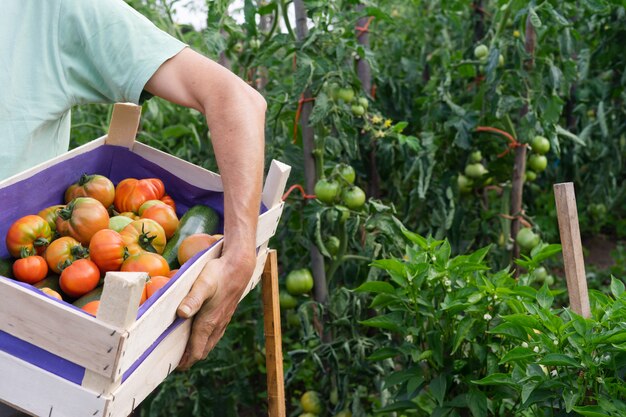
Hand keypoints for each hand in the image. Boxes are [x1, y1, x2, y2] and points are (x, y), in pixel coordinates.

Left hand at [175, 253, 254, 369]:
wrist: (239, 266)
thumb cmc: (219, 273)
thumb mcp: (203, 284)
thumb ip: (192, 299)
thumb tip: (181, 314)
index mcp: (209, 322)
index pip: (197, 350)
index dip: (185, 360)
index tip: (173, 366)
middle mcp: (217, 325)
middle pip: (203, 350)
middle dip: (190, 358)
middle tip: (175, 361)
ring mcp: (223, 320)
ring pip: (210, 343)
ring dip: (198, 349)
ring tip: (185, 351)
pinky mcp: (226, 314)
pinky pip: (215, 334)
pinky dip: (205, 340)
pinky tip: (200, 334)